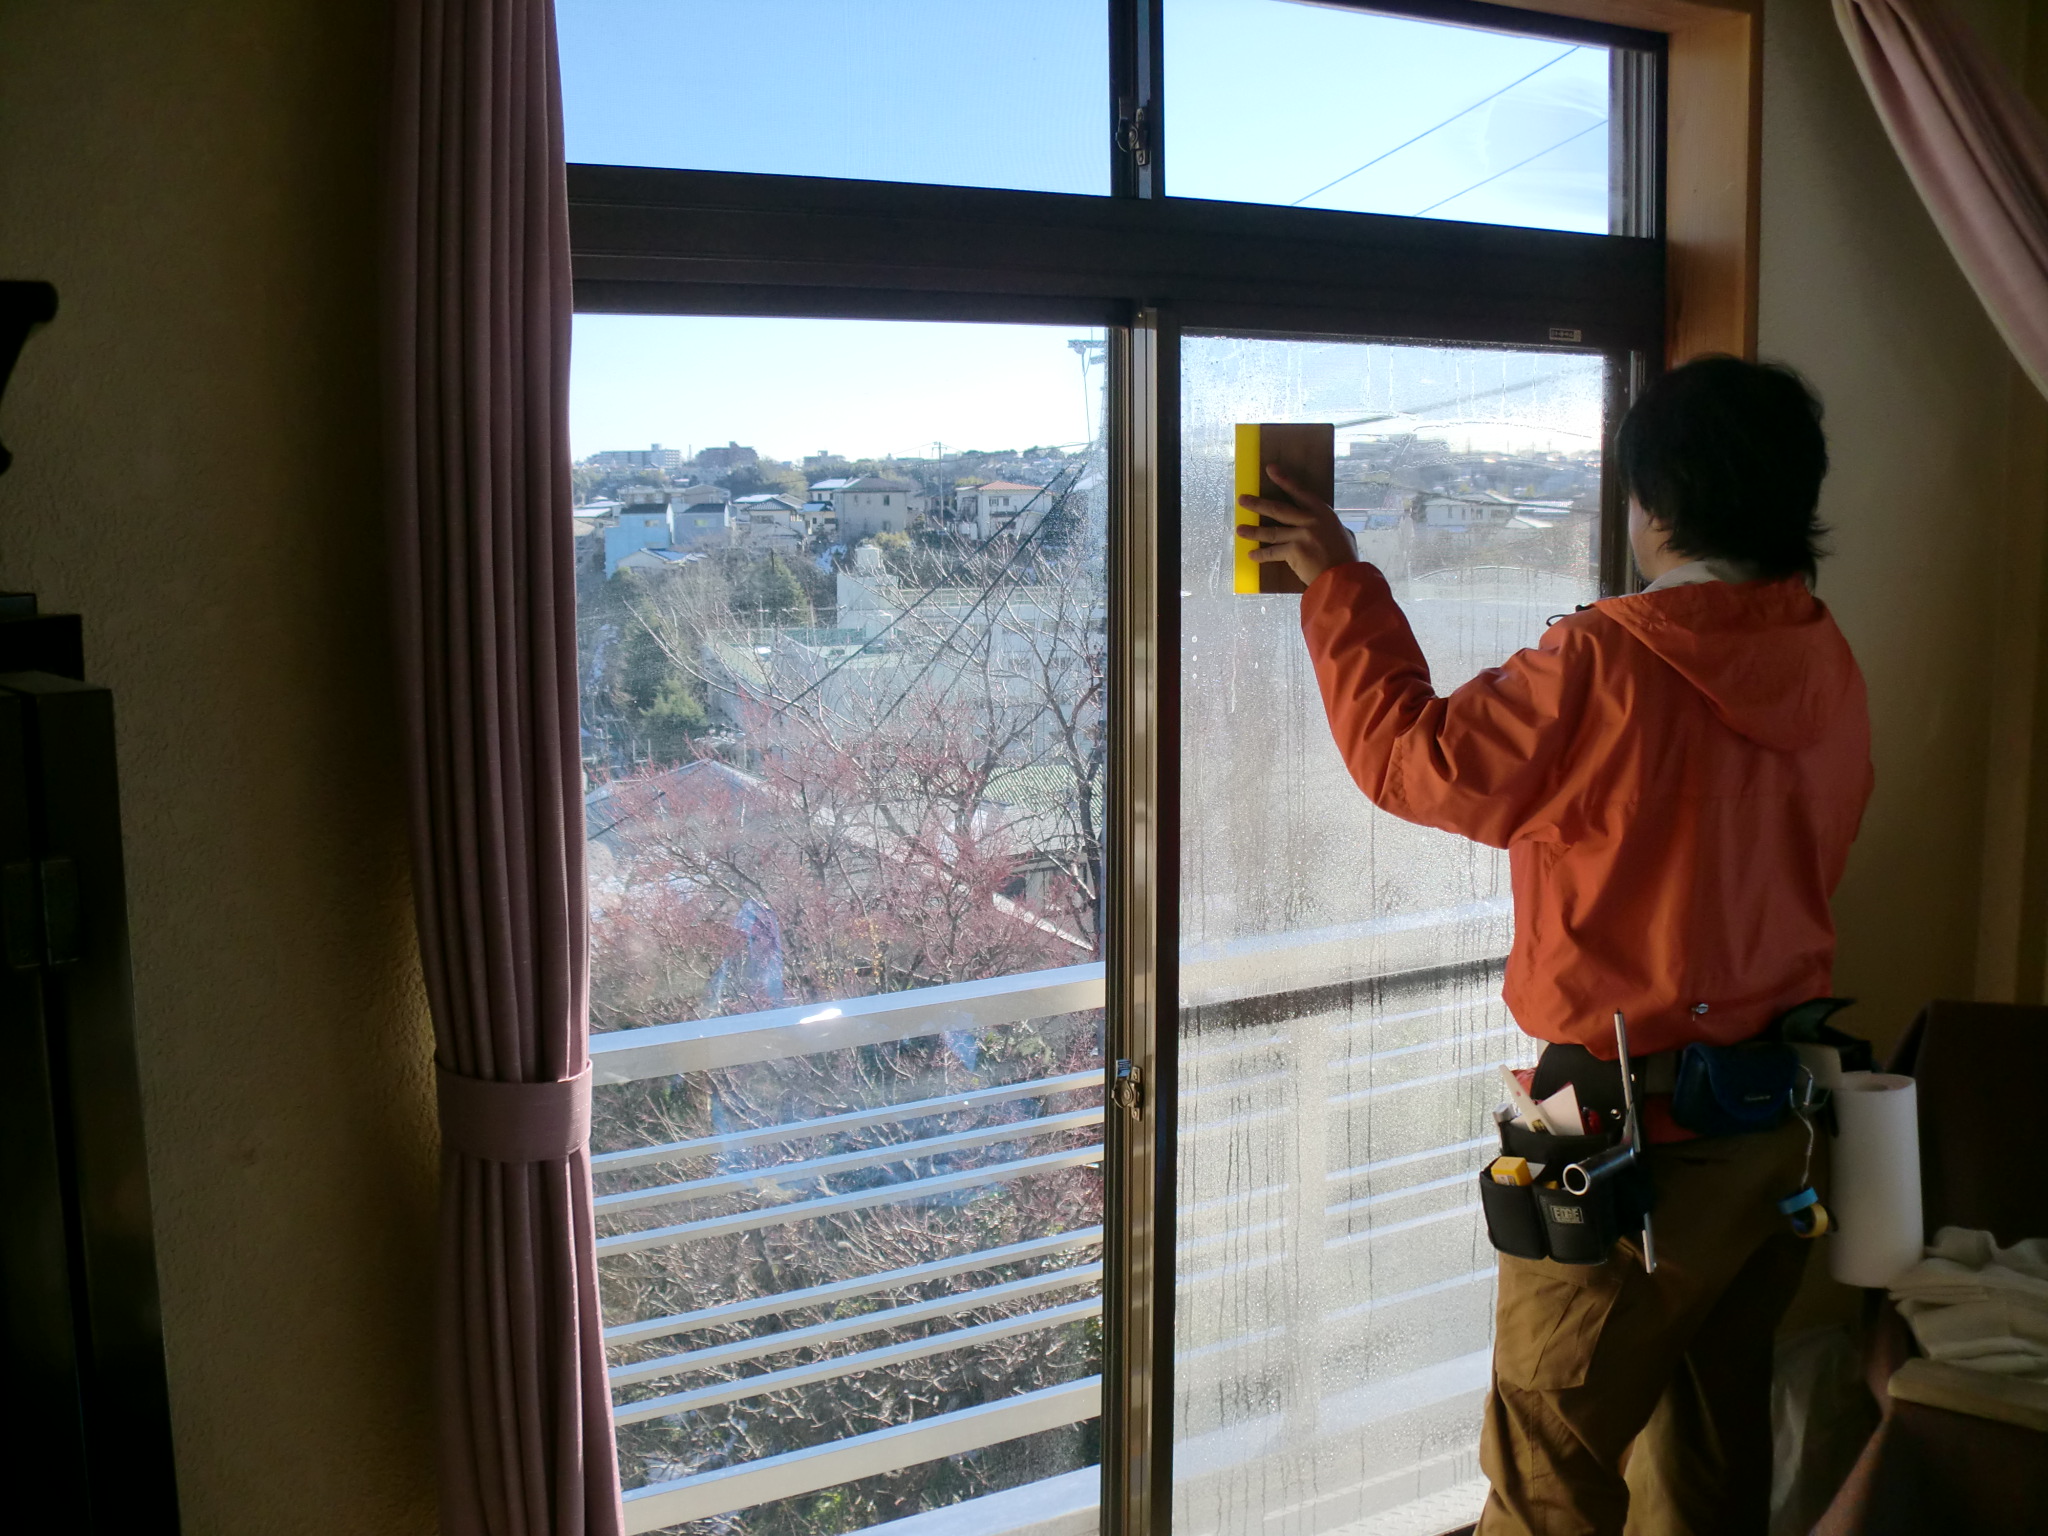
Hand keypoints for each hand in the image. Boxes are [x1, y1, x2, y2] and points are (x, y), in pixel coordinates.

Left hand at [1236, 466, 1358, 588]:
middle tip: (1242, 500)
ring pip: (1271, 531)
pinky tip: (1252, 554)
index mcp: (1323, 513)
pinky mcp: (1294, 551)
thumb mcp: (1342, 534)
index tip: (1270, 469)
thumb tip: (1322, 526)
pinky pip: (1273, 551)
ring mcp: (1301, 535)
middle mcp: (1311, 520)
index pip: (1300, 492)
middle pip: (1278, 509)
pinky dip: (1262, 554)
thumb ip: (1327, 527)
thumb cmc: (1345, 557)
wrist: (1343, 576)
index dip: (1284, 480)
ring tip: (1240, 530)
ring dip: (1253, 531)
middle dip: (1258, 504)